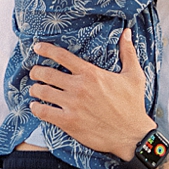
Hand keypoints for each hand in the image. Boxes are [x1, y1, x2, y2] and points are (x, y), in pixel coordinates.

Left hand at [28, 27, 150, 160]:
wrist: (132, 135)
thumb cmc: (133, 105)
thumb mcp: (134, 75)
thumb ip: (127, 52)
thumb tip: (127, 32)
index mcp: (91, 73)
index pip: (62, 56)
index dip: (46, 49)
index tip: (37, 47)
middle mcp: (79, 87)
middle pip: (47, 73)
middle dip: (36, 71)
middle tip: (34, 72)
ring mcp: (72, 105)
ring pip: (42, 92)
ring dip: (35, 89)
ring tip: (34, 89)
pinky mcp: (69, 122)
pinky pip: (44, 112)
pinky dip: (36, 108)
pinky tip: (35, 106)